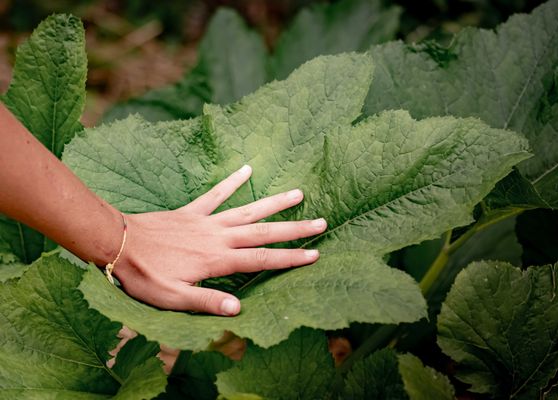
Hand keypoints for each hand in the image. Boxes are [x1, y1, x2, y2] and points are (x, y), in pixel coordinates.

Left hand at [112, 165, 326, 315]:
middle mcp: (218, 236)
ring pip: (247, 210)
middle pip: (264, 231)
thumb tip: (239, 309)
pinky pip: (215, 195)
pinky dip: (231, 182)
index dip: (290, 258)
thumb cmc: (145, 276)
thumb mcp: (173, 298)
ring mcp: (206, 221)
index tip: (315, 253)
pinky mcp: (192, 212)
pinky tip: (246, 169)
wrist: (117, 244)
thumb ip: (206, 302)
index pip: (262, 259)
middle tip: (321, 221)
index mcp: (217, 259)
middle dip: (294, 228)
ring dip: (274, 202)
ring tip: (298, 192)